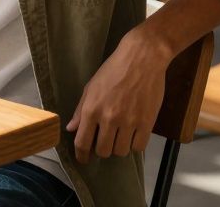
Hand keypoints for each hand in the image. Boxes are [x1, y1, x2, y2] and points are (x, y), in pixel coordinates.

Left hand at [66, 29, 169, 163]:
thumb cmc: (113, 70)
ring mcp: (129, 121)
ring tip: (120, 136)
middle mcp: (109, 118)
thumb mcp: (91, 87)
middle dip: (102, 150)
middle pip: (103, 151)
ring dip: (119, 147)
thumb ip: (80, 110)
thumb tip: (72, 129)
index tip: (84, 159)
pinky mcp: (147, 122)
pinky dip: (135, 144)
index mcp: (91, 109)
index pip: (82, 142)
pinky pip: (139, 146)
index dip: (82, 155)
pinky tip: (133, 135)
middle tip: (105, 142)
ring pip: (121, 151)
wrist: (142, 59)